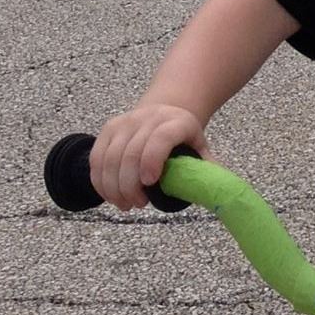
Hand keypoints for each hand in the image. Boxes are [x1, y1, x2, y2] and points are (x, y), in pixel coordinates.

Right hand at [89, 102, 207, 211]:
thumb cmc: (184, 137)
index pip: (161, 139)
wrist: (166, 110)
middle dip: (130, 185)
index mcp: (177, 122)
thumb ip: (206, 169)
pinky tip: (109, 195)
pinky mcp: (109, 129)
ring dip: (113, 187)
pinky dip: (99, 180)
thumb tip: (216, 194)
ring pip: (110, 157)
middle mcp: (149, 118)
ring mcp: (126, 122)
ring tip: (124, 204)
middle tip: (137, 204)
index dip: (152, 160)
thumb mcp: (201, 148)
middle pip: (131, 153)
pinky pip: (97, 157)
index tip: (150, 183)